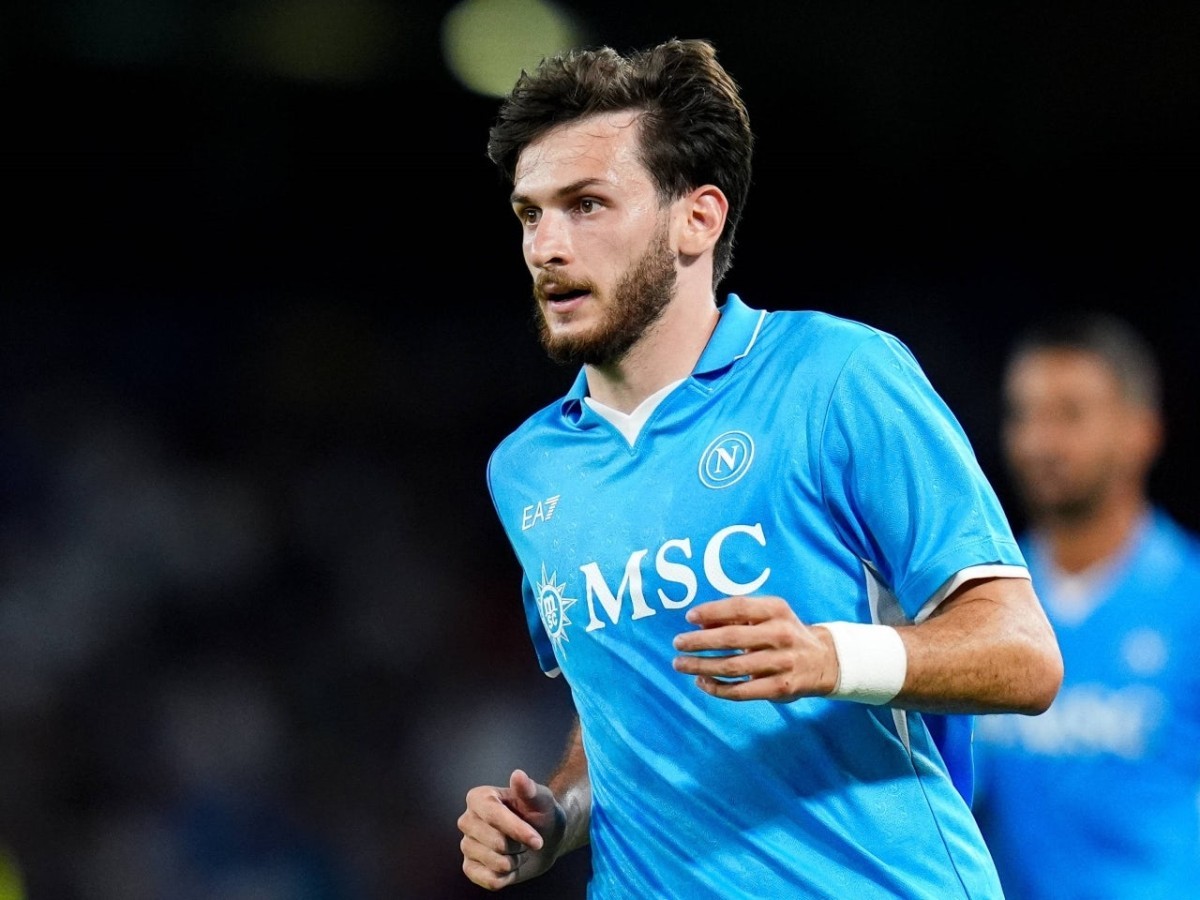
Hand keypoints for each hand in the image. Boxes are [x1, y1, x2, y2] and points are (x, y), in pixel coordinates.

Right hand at [458, 768, 565, 889]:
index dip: (517, 830)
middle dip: (519, 845)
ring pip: (496, 863)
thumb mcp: (541, 800)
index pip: (493, 815)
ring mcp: (467, 845)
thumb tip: (518, 775)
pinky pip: (490, 880)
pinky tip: (510, 864)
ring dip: (515, 861)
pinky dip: (508, 876)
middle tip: (525, 839)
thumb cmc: (540, 815)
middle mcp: (467, 820)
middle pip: (496, 843)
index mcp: (479, 798)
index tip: (537, 840)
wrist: (544, 840)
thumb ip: (529, 789)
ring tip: (518, 850)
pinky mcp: (470, 868)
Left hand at [671, 595, 838, 701]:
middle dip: (699, 642)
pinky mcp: (780, 688)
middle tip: (677, 643)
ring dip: (702, 666)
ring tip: (681, 664)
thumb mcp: (769, 615)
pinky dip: (717, 688)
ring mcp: (782, 663)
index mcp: (777, 610)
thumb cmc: (784, 633)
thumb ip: (738, 616)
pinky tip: (702, 682)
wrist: (823, 660)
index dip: (711, 611)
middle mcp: (781, 635)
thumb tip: (700, 624)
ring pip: (732, 666)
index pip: (739, 607)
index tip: (689, 617)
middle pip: (731, 638)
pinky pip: (741, 690)